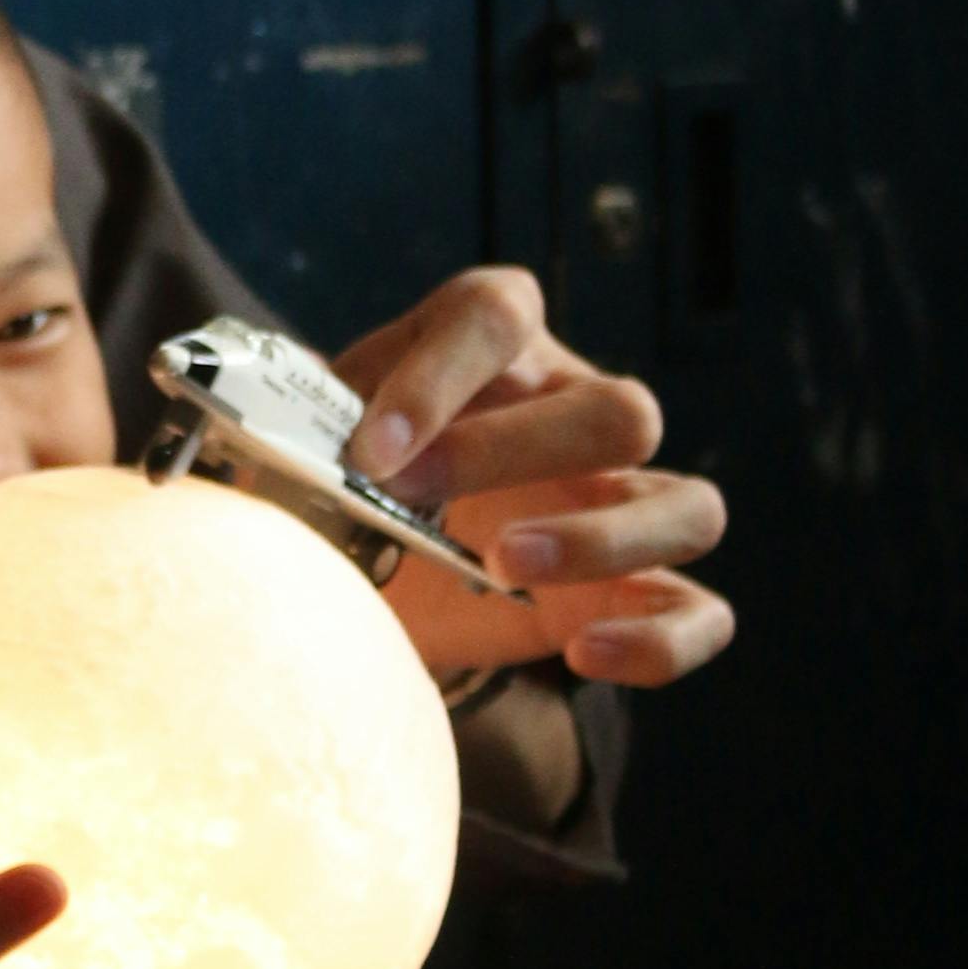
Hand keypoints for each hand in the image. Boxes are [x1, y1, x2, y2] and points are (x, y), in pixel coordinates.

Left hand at [333, 265, 733, 694]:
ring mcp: (624, 503)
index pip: (495, 314)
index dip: (436, 377)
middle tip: (414, 498)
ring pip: (691, 506)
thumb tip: (265, 447)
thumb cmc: (339, 482)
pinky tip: (583, 654)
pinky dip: (661, 640)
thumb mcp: (308, 443)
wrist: (362, 570)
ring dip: (605, 538)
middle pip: (616, 408)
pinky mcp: (637, 593)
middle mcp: (577, 409)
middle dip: (511, 451)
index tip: (369, 448)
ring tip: (504, 564)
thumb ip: (294, 434)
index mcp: (495, 345)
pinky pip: (702, 612)